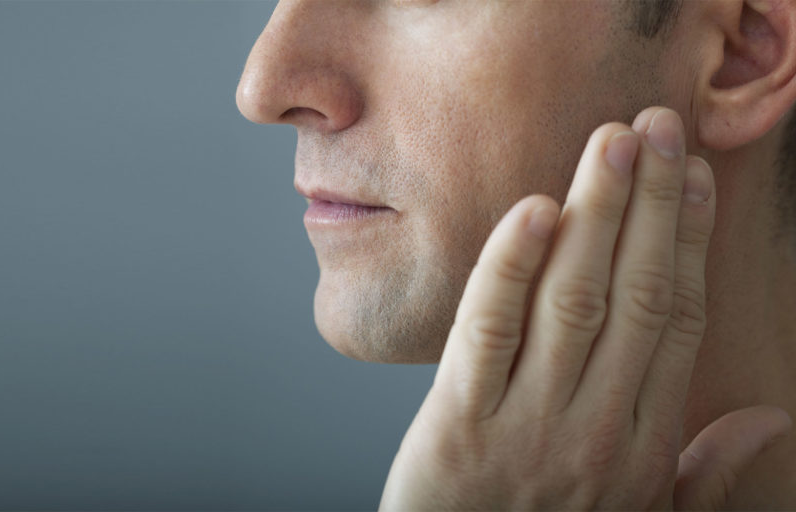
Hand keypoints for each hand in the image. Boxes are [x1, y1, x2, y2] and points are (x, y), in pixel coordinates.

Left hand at [379, 107, 792, 510]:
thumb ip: (704, 472)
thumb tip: (772, 419)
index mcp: (643, 444)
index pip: (674, 320)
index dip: (686, 241)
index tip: (692, 177)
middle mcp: (595, 428)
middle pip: (632, 295)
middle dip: (649, 204)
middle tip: (656, 127)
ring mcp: (526, 425)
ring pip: (572, 299)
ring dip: (596, 215)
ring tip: (611, 144)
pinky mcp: (457, 423)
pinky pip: (488, 330)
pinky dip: (511, 266)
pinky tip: (534, 210)